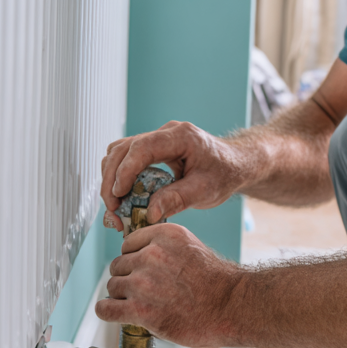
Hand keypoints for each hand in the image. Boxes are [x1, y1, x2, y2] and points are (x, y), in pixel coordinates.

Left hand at [95, 222, 241, 347]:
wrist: (230, 308)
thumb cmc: (215, 282)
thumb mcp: (189, 247)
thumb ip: (162, 247)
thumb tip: (137, 256)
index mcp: (164, 235)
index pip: (128, 244)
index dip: (134, 259)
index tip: (144, 271)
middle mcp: (150, 255)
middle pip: (118, 265)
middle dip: (128, 278)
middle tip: (145, 291)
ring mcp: (143, 283)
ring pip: (112, 285)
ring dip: (122, 296)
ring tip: (140, 304)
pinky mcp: (139, 310)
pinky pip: (105, 308)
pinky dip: (107, 311)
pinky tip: (117, 313)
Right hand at [99, 121, 246, 231]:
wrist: (235, 164)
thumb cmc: (224, 174)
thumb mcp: (205, 191)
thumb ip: (177, 199)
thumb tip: (148, 214)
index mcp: (181, 136)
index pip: (142, 147)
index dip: (126, 170)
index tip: (118, 194)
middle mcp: (165, 133)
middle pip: (123, 149)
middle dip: (112, 179)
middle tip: (112, 208)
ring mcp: (157, 140)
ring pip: (119, 152)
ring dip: (111, 179)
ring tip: (115, 207)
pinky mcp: (152, 150)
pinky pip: (126, 159)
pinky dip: (119, 178)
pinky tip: (123, 199)